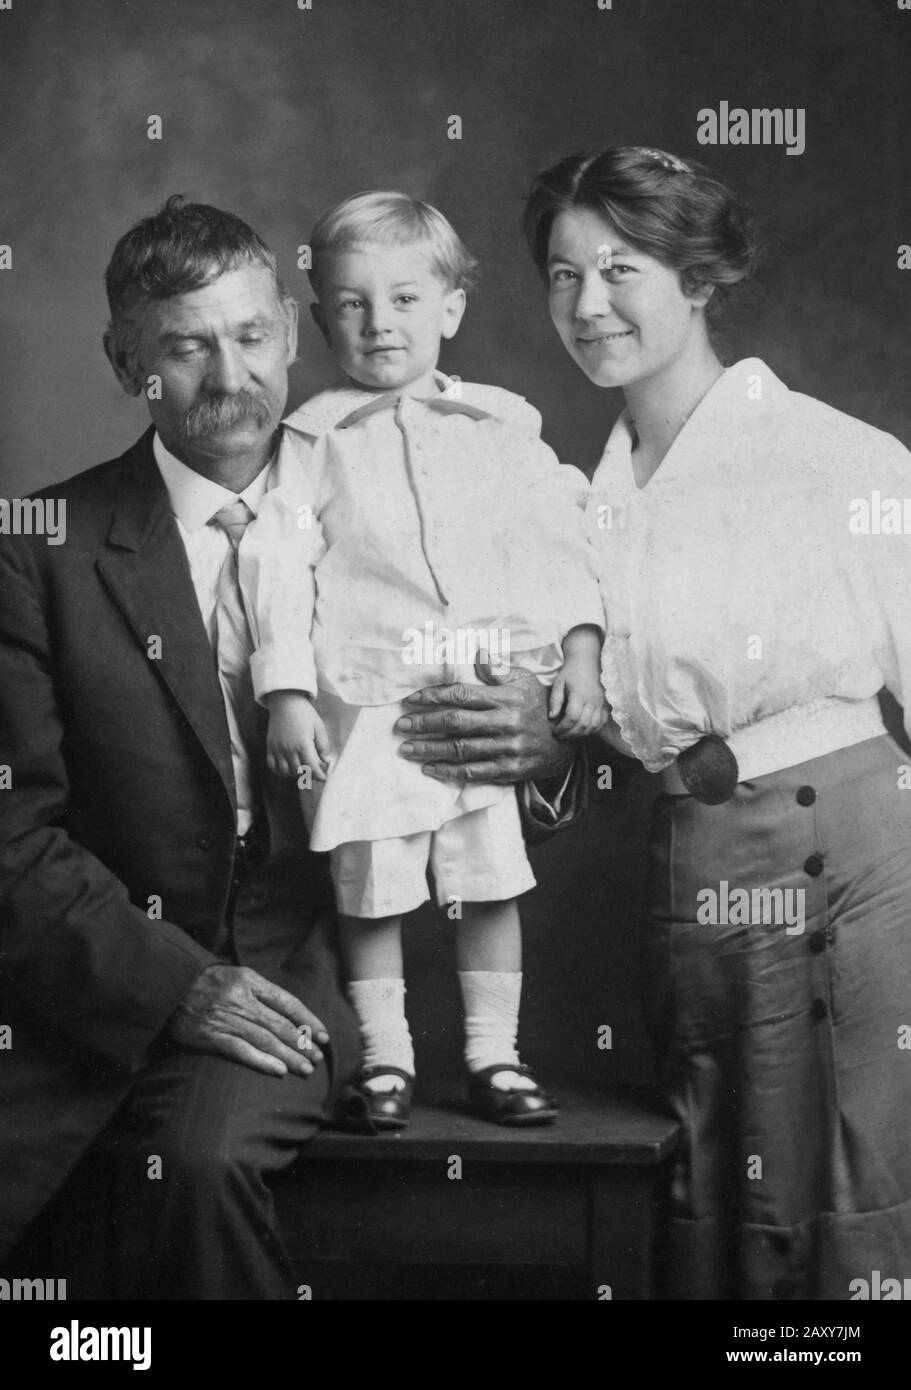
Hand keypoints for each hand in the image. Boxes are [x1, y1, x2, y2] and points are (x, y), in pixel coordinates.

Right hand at [169, 964, 328, 1076]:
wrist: (170, 985)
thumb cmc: (208, 982)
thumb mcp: (237, 975)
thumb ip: (261, 992)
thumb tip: (291, 1015)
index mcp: (250, 980)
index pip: (288, 1002)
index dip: (308, 1020)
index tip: (323, 1035)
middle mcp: (242, 999)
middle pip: (279, 1024)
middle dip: (302, 1043)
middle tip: (318, 1058)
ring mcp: (227, 1018)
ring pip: (265, 1040)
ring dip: (289, 1056)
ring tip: (306, 1068)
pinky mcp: (211, 1036)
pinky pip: (241, 1051)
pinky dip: (262, 1061)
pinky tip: (279, 1071)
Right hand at [266, 690, 329, 780]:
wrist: (286, 702)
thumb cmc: (305, 714)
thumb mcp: (319, 727)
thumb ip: (323, 745)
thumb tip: (325, 760)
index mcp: (303, 744)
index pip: (312, 767)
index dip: (319, 775)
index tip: (324, 778)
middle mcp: (289, 749)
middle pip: (299, 771)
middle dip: (309, 774)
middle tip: (314, 770)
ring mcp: (278, 748)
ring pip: (286, 771)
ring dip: (295, 774)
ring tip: (302, 769)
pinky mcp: (270, 746)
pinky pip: (272, 766)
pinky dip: (279, 771)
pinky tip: (287, 769)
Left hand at [394, 656, 573, 785]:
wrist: (565, 742)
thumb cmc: (538, 706)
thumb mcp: (525, 680)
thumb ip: (498, 669)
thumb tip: (477, 652)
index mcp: (505, 698)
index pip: (463, 694)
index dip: (434, 697)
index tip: (411, 700)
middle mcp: (505, 723)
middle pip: (456, 723)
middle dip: (424, 724)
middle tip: (400, 726)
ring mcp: (507, 748)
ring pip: (460, 749)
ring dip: (429, 749)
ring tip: (406, 748)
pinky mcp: (509, 770)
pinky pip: (473, 772)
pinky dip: (448, 771)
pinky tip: (429, 769)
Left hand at [548, 669, 608, 738]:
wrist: (586, 661)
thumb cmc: (570, 672)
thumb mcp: (558, 683)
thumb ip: (555, 700)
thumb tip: (552, 717)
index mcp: (579, 695)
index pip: (572, 717)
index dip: (563, 728)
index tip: (555, 731)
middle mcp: (592, 700)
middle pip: (583, 724)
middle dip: (570, 734)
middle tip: (560, 736)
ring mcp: (600, 703)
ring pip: (593, 726)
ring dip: (581, 734)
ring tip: (570, 734)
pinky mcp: (604, 704)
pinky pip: (601, 722)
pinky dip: (593, 729)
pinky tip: (583, 731)